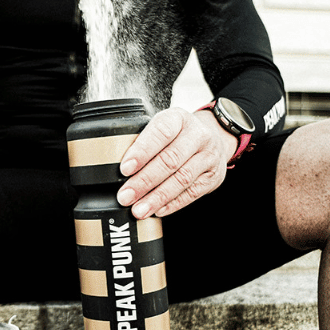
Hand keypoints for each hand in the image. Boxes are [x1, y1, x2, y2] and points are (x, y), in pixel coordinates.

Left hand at [116, 106, 238, 218]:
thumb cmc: (178, 135)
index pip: (161, 132)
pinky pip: (192, 193)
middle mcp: (197, 135)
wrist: (213, 138)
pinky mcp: (212, 177)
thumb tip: (116, 168)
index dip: (142, 151)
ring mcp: (208, 156)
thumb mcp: (162, 127)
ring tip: (139, 209)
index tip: (125, 169)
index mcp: (179, 118)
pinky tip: (158, 210)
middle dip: (144, 181)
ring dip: (157, 197)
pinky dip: (173, 204)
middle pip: (170, 160)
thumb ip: (143, 142)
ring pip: (181, 179)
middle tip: (126, 196)